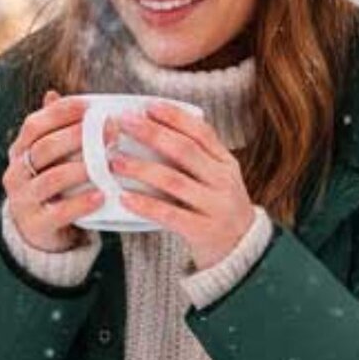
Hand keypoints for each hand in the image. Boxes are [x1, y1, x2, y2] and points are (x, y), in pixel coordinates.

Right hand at [3, 89, 118, 252]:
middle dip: (78, 137)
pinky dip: (81, 203)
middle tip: (110, 131)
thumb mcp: (47, 158)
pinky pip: (59, 212)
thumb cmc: (50, 187)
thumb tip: (53, 93)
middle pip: (44, 148)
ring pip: (51, 179)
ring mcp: (23, 199)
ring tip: (107, 163)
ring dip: (81, 168)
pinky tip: (101, 195)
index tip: (91, 106)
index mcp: (19, 151)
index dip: (61, 112)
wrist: (37, 233)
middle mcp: (16, 172)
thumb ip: (52, 129)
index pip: (35, 124)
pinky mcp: (36, 224)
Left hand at [108, 100, 255, 270]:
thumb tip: (151, 130)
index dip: (175, 117)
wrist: (243, 253)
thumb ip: (195, 159)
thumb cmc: (217, 210)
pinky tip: (124, 198)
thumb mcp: (216, 180)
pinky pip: (170, 214)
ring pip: (174, 181)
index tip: (148, 106)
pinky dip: (145, 204)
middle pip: (185, 151)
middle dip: (152, 134)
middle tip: (123, 123)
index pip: (202, 132)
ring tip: (115, 161)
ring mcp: (216, 207)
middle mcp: (224, 182)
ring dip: (142, 168)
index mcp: (226, 164)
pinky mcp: (204, 231)